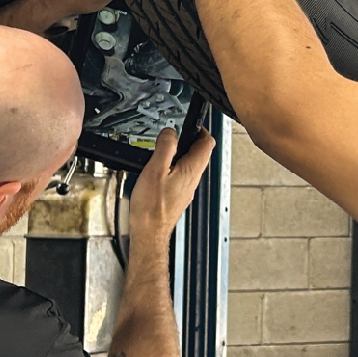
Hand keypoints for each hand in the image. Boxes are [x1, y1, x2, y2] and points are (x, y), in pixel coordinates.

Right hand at [129, 126, 214, 241]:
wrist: (149, 231)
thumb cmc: (152, 207)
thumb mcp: (155, 169)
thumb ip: (165, 147)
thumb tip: (170, 132)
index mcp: (192, 169)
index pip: (207, 143)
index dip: (200, 129)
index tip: (190, 125)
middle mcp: (193, 179)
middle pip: (200, 153)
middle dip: (189, 140)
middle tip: (175, 135)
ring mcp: (187, 188)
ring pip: (190, 165)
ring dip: (180, 154)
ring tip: (165, 149)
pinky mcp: (178, 196)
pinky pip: (181, 176)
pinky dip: (173, 167)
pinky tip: (159, 170)